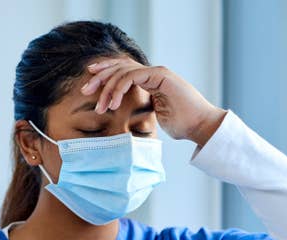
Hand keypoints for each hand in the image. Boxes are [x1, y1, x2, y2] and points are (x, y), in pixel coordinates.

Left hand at [80, 56, 226, 144]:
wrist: (201, 126)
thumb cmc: (184, 125)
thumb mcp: (156, 117)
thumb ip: (144, 111)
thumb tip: (131, 119)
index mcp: (152, 80)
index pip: (123, 72)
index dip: (105, 75)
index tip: (90, 86)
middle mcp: (153, 73)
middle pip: (120, 67)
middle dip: (100, 77)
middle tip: (85, 90)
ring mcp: (157, 72)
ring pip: (123, 71)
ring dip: (107, 87)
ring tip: (100, 105)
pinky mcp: (160, 74)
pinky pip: (132, 76)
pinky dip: (119, 89)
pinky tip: (114, 103)